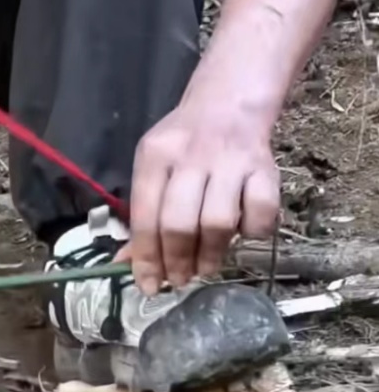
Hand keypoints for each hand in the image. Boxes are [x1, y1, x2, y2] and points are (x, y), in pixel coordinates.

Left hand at [127, 99, 280, 294]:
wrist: (227, 105)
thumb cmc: (182, 147)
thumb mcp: (153, 169)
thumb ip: (142, 216)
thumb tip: (125, 266)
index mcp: (154, 157)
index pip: (145, 216)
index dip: (146, 257)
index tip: (149, 286)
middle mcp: (191, 157)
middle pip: (179, 222)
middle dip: (177, 260)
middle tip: (180, 279)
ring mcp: (230, 162)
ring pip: (218, 221)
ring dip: (211, 254)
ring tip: (206, 266)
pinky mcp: (265, 168)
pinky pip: (261, 212)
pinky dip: (252, 231)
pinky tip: (242, 234)